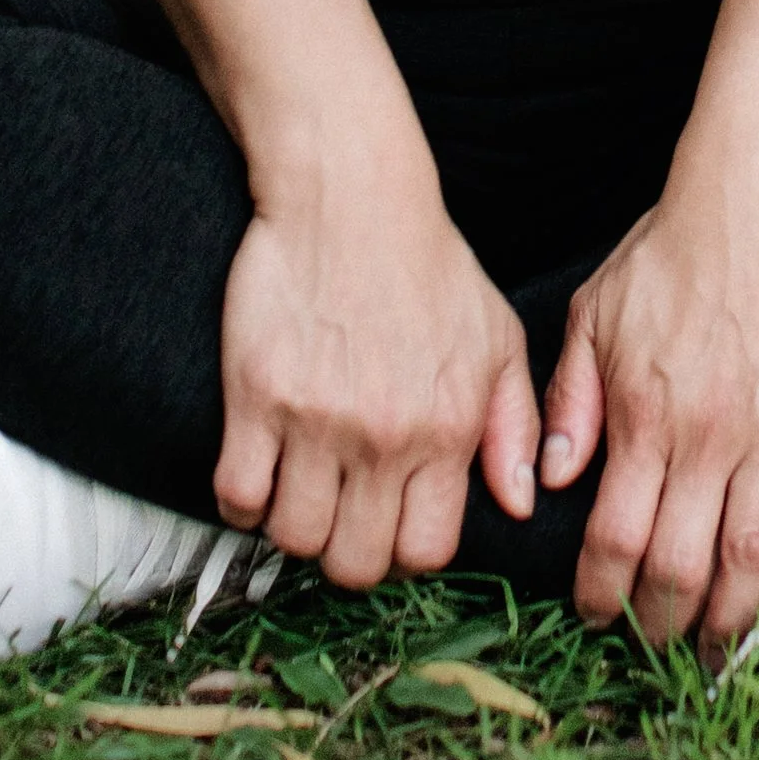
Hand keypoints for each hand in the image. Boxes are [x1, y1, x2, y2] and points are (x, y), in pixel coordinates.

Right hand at [213, 156, 539, 588]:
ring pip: (295, 538)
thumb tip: (520, 502)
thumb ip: (515, 425)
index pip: (426, 553)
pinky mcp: (257, 396)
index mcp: (447, 428)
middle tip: (337, 512)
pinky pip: (237, 494)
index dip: (402, 552)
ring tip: (297, 488)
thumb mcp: (496, 337)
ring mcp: (318, 419)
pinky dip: (241, 498)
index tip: (385, 525)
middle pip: (356, 563)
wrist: (351, 196)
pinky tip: (256, 468)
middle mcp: (385, 435)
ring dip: (292, 524)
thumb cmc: (425, 263)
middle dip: (346, 551)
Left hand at [540, 168, 758, 647]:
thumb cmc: (672, 251)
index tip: (595, 617)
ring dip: (731, 620)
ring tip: (715, 647)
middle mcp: (707, 437)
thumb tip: (550, 478)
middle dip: (662, 625)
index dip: (603, 595)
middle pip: (682, 568)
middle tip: (654, 648)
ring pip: (752, 560)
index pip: (616, 538)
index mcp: (643, 415)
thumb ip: (570, 400)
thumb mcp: (595, 313)